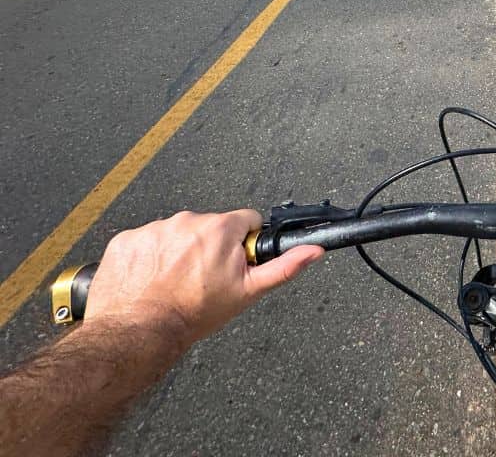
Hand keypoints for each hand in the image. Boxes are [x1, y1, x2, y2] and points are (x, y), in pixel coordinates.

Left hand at [85, 210, 322, 345]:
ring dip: (178, 251)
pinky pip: (145, 242)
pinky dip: (149, 257)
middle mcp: (187, 221)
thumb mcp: (248, 292)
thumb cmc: (194, 314)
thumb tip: (312, 251)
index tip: (234, 262)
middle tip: (203, 278)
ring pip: (177, 234)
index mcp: (220, 229)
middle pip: (209, 227)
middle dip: (210, 247)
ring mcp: (154, 229)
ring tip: (175, 281)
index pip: (245, 221)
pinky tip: (151, 279)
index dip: (244, 242)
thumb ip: (283, 267)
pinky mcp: (127, 240)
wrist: (141, 331)